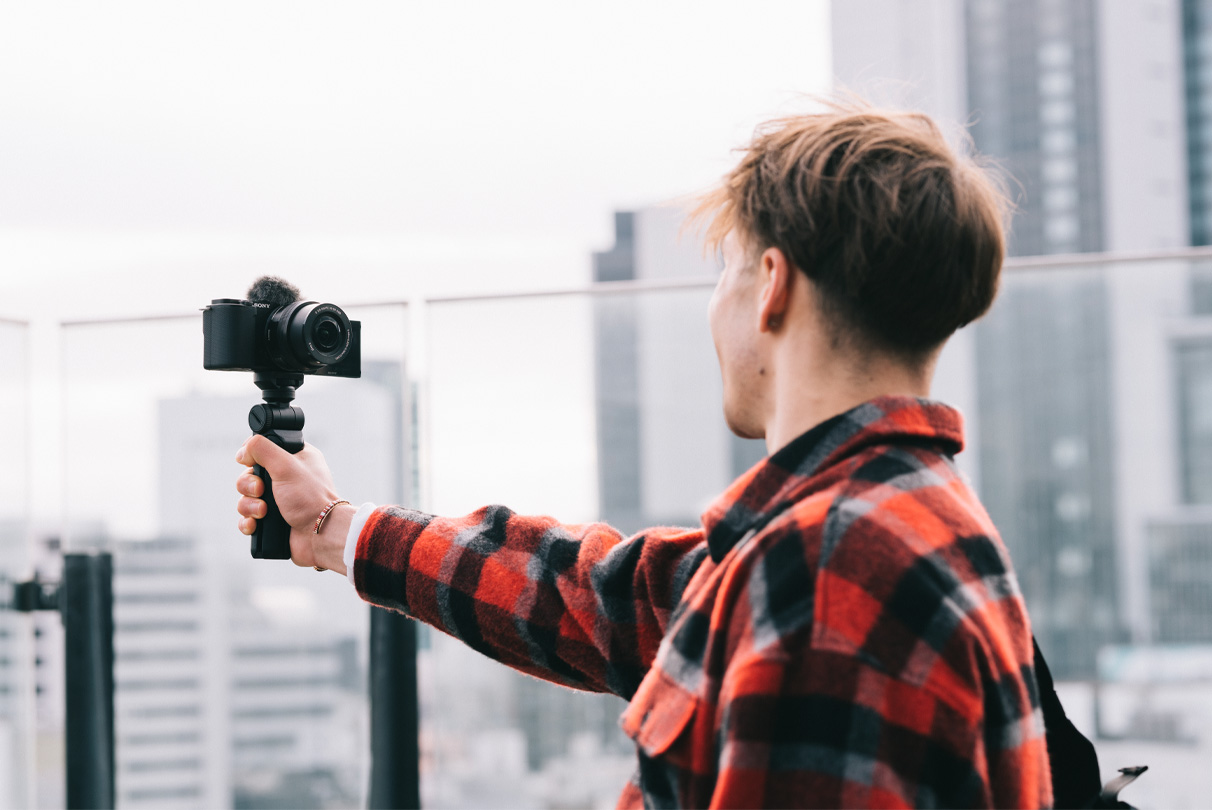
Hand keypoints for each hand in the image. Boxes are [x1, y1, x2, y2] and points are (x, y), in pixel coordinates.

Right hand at [235, 436, 342, 569]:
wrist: (320, 535)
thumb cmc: (310, 498)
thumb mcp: (285, 465)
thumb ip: (262, 449)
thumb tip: (243, 450)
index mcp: (295, 459)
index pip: (264, 450)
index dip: (253, 457)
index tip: (252, 463)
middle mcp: (287, 478)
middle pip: (250, 475)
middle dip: (249, 485)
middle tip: (261, 490)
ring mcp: (279, 500)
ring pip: (246, 498)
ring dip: (249, 505)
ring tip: (263, 511)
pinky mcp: (273, 520)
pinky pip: (248, 518)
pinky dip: (247, 522)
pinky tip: (255, 524)